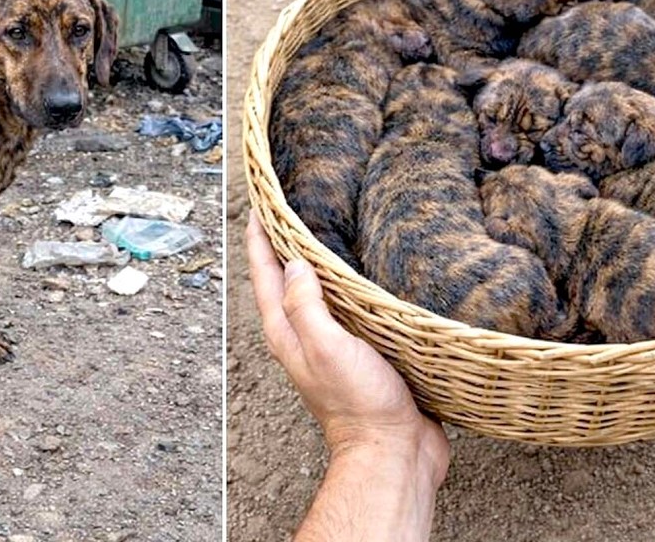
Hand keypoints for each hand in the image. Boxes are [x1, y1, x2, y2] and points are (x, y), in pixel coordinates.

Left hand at [245, 212, 448, 481]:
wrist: (395, 451)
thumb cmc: (358, 404)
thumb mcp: (325, 348)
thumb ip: (306, 307)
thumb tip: (293, 264)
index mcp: (288, 332)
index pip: (266, 274)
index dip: (261, 238)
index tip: (260, 204)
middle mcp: (306, 335)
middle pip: (287, 279)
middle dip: (285, 244)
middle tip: (290, 206)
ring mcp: (334, 345)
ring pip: (320, 293)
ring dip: (319, 264)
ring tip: (326, 229)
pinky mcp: (364, 352)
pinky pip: (352, 309)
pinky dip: (352, 287)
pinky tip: (367, 274)